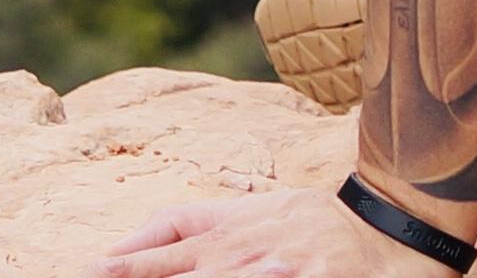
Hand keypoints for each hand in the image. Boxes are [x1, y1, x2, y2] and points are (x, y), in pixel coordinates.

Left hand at [94, 187, 429, 276]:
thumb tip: (172, 222)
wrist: (385, 238)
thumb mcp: (270, 206)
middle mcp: (242, 253)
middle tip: (90, 275)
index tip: (93, 267)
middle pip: (174, 266)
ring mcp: (267, 273)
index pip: (168, 240)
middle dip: (129, 274)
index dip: (127, 256)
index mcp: (233, 230)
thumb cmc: (320, 226)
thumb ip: (218, 213)